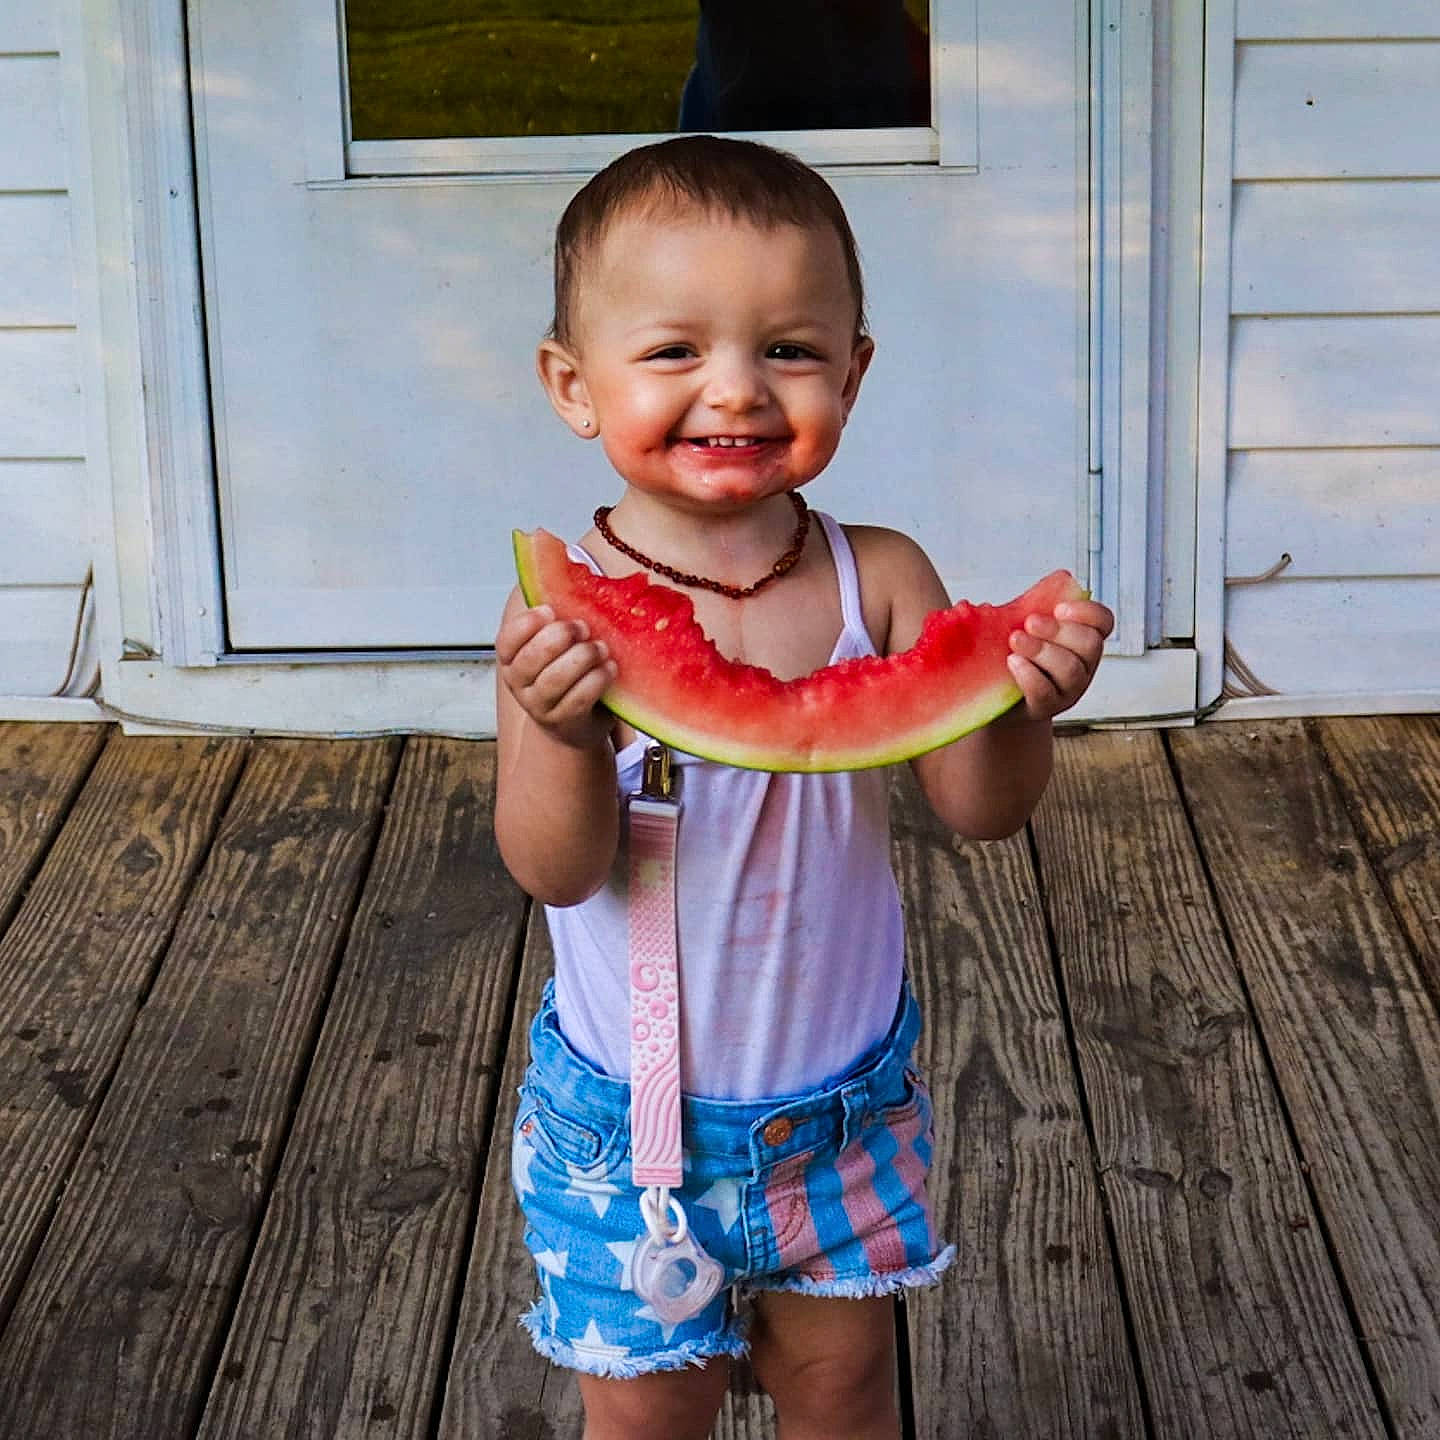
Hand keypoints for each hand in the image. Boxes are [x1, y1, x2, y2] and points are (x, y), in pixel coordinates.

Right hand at [496, 604, 616, 749]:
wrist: (574, 722)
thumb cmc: (566, 671)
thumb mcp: (555, 644)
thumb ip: (556, 617)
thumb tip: (570, 564)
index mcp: (511, 659)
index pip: (506, 641)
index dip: (526, 624)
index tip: (549, 610)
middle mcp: (519, 684)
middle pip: (531, 659)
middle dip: (560, 638)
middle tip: (583, 627)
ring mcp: (539, 706)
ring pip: (555, 680)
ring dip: (582, 658)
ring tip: (601, 647)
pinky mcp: (564, 721)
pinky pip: (578, 699)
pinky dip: (597, 679)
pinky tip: (610, 667)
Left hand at [1006, 599, 1114, 720]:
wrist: (1000, 700)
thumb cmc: (1016, 658)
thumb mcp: (1021, 629)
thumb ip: (1020, 611)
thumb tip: (993, 600)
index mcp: (1081, 639)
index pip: (1103, 622)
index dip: (1088, 612)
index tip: (1060, 608)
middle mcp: (1082, 665)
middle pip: (1090, 644)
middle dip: (1060, 630)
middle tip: (1030, 622)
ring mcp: (1067, 690)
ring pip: (1070, 670)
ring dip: (1042, 650)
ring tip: (1016, 640)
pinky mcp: (1046, 707)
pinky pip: (1045, 692)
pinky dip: (1028, 674)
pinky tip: (1012, 661)